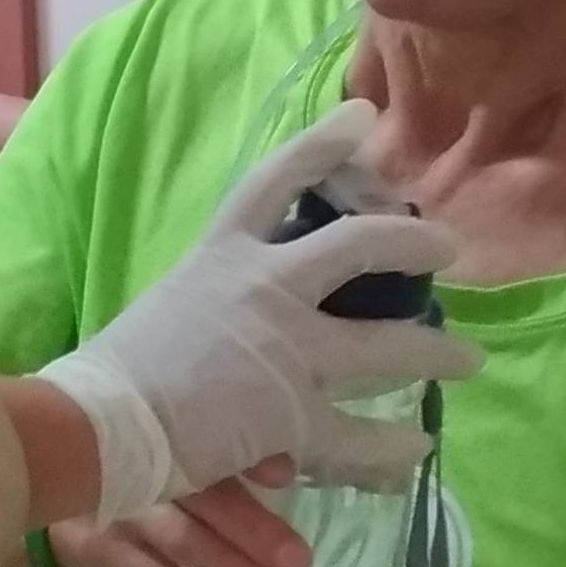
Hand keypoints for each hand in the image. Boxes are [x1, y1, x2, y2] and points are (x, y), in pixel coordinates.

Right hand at [40, 101, 472, 519]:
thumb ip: (217, 307)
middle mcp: (264, 287)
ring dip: (435, 354)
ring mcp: (286, 348)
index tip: (360, 118)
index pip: (274, 179)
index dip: (321, 144)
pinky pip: (360, 435)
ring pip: (385, 347)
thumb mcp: (170, 308)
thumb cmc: (114, 372)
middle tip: (447, 247)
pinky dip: (392, 446)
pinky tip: (418, 448)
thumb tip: (246, 332)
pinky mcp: (293, 412)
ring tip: (468, 360)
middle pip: (358, 245)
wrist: (98, 423)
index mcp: (222, 253)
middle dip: (412, 241)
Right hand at [48, 464, 309, 566]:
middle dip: (254, 532)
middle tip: (301, 563)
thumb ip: (225, 456)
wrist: (54, 483)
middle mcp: (146, 468)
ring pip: (185, 544)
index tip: (284, 476)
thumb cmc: (140, 462)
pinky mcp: (106, 550)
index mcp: (171, 435)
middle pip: (204, 498)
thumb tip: (284, 468)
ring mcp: (123, 511)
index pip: (211, 441)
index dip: (247, 457)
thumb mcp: (174, 447)